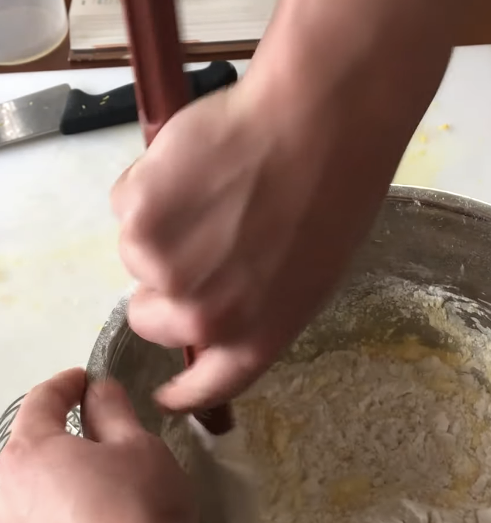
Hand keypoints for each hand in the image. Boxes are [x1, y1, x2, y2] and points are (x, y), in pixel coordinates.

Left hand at [0, 368, 197, 522]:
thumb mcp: (140, 448)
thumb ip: (113, 411)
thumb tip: (100, 393)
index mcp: (29, 454)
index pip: (42, 401)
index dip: (66, 384)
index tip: (82, 381)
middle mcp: (4, 498)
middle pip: (27, 450)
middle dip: (60, 437)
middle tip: (99, 436)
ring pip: (30, 497)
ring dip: (59, 484)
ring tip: (104, 492)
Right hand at [112, 67, 400, 412]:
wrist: (317, 129)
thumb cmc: (332, 196)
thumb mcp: (309, 278)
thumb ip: (256, 309)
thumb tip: (216, 307)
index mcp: (253, 340)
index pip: (203, 387)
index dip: (178, 393)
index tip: (164, 393)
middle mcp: (202, 319)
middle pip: (148, 317)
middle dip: (163, 284)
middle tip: (199, 239)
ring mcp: (165, 271)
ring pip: (136, 255)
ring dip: (159, 228)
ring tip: (211, 189)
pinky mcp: (139, 219)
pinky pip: (126, 206)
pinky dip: (148, 187)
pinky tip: (193, 165)